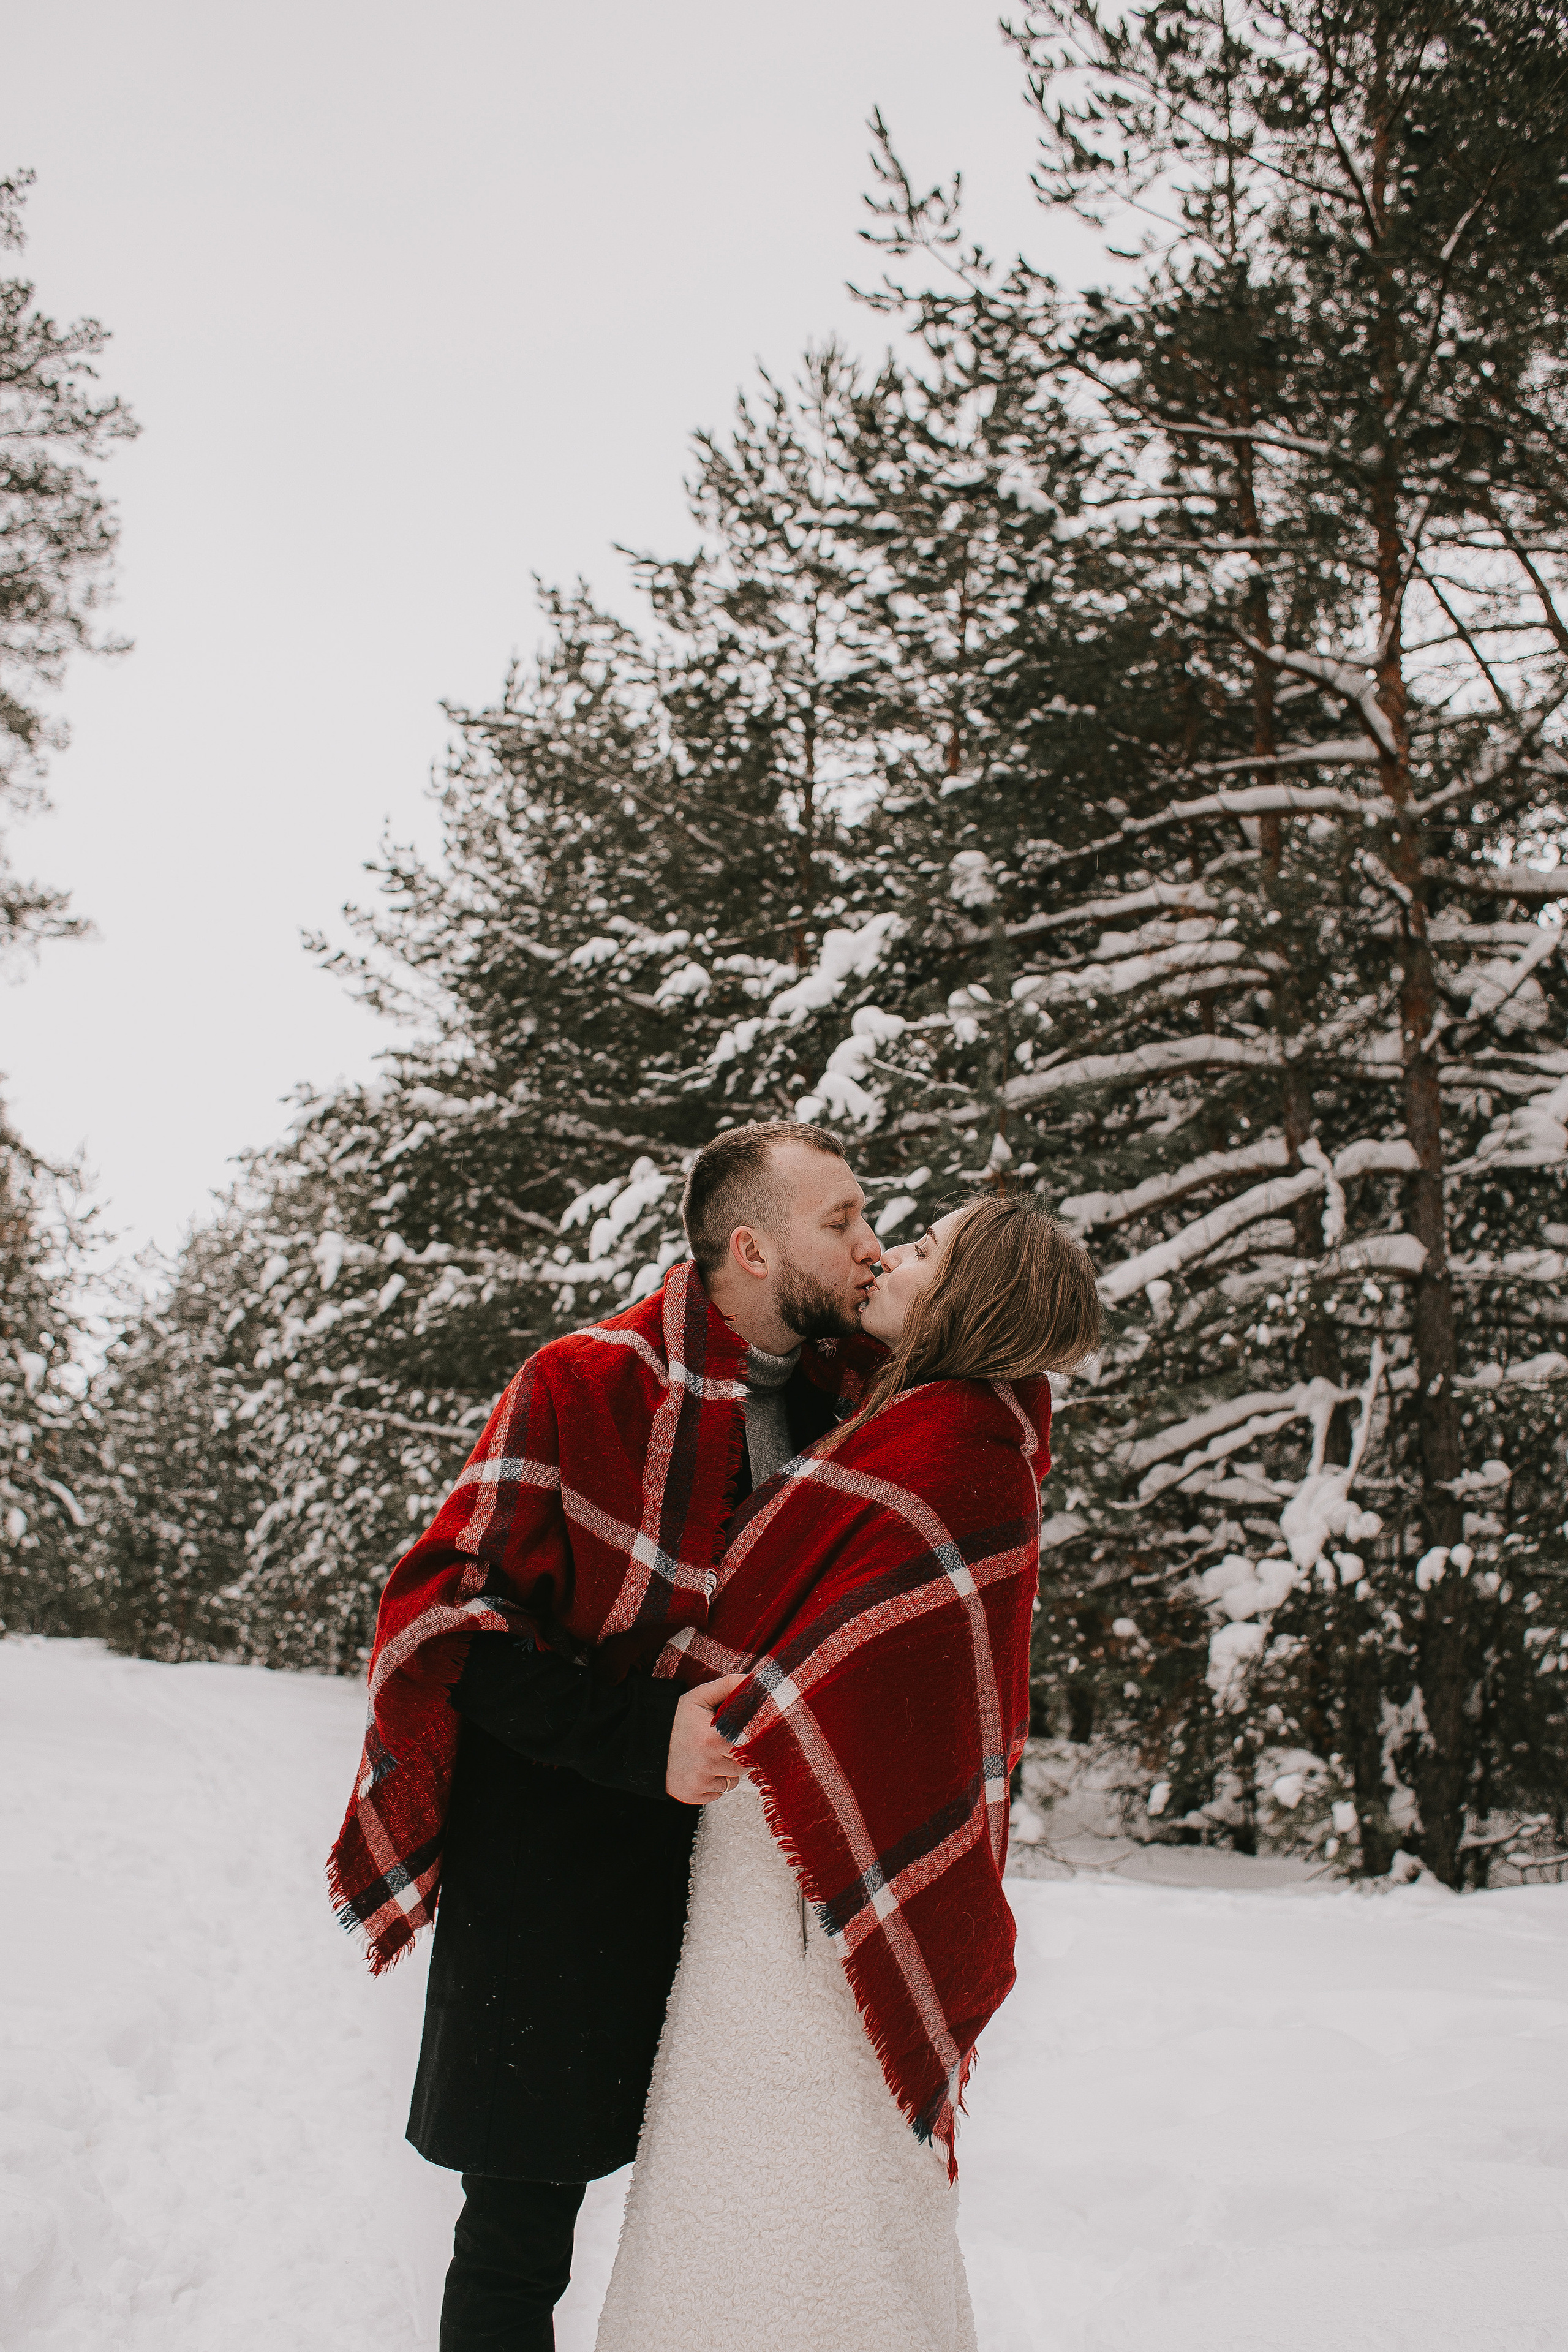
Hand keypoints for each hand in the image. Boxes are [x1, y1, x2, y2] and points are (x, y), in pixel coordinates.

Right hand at [665, 1673, 747, 1804]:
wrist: (644, 1742)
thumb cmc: (675, 1718)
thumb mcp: (700, 1697)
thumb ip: (729, 1686)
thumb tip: (754, 1681)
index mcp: (714, 1737)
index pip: (752, 1746)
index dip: (751, 1741)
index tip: (744, 1736)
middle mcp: (708, 1763)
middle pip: (744, 1766)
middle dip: (739, 1756)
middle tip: (724, 1744)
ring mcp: (699, 1782)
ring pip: (733, 1782)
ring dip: (726, 1771)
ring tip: (709, 1756)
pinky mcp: (692, 1795)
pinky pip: (717, 1793)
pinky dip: (713, 1783)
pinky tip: (700, 1769)